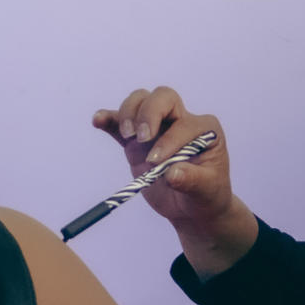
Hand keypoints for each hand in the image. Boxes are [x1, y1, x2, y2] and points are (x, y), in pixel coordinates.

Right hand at [90, 87, 234, 229]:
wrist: (192, 207)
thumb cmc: (205, 194)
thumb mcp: (206, 190)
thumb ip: (191, 180)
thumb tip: (172, 173)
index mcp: (204, 128)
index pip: (182, 124)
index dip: (168, 141)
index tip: (156, 163)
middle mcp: (181, 120)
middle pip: (163, 97)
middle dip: (149, 113)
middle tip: (141, 138)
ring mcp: (157, 127)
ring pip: (141, 101)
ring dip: (129, 113)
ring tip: (127, 135)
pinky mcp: (137, 141)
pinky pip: (120, 123)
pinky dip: (109, 119)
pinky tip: (98, 120)